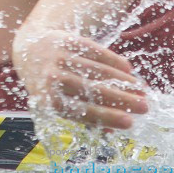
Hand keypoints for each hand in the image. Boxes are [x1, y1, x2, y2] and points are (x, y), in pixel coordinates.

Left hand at [12, 28, 147, 129]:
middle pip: (93, 90)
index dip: (107, 117)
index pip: (82, 112)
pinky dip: (113, 60)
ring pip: (97, 71)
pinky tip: (128, 69)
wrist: (29, 49)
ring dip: (122, 81)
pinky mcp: (67, 41)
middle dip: (121, 100)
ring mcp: (60, 58)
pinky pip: (95, 51)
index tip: (129, 122)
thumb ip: (82, 116)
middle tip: (144, 106)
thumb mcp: (57, 103)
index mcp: (49, 101)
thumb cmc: (49, 84)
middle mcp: (53, 79)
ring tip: (140, 89)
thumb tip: (111, 132)